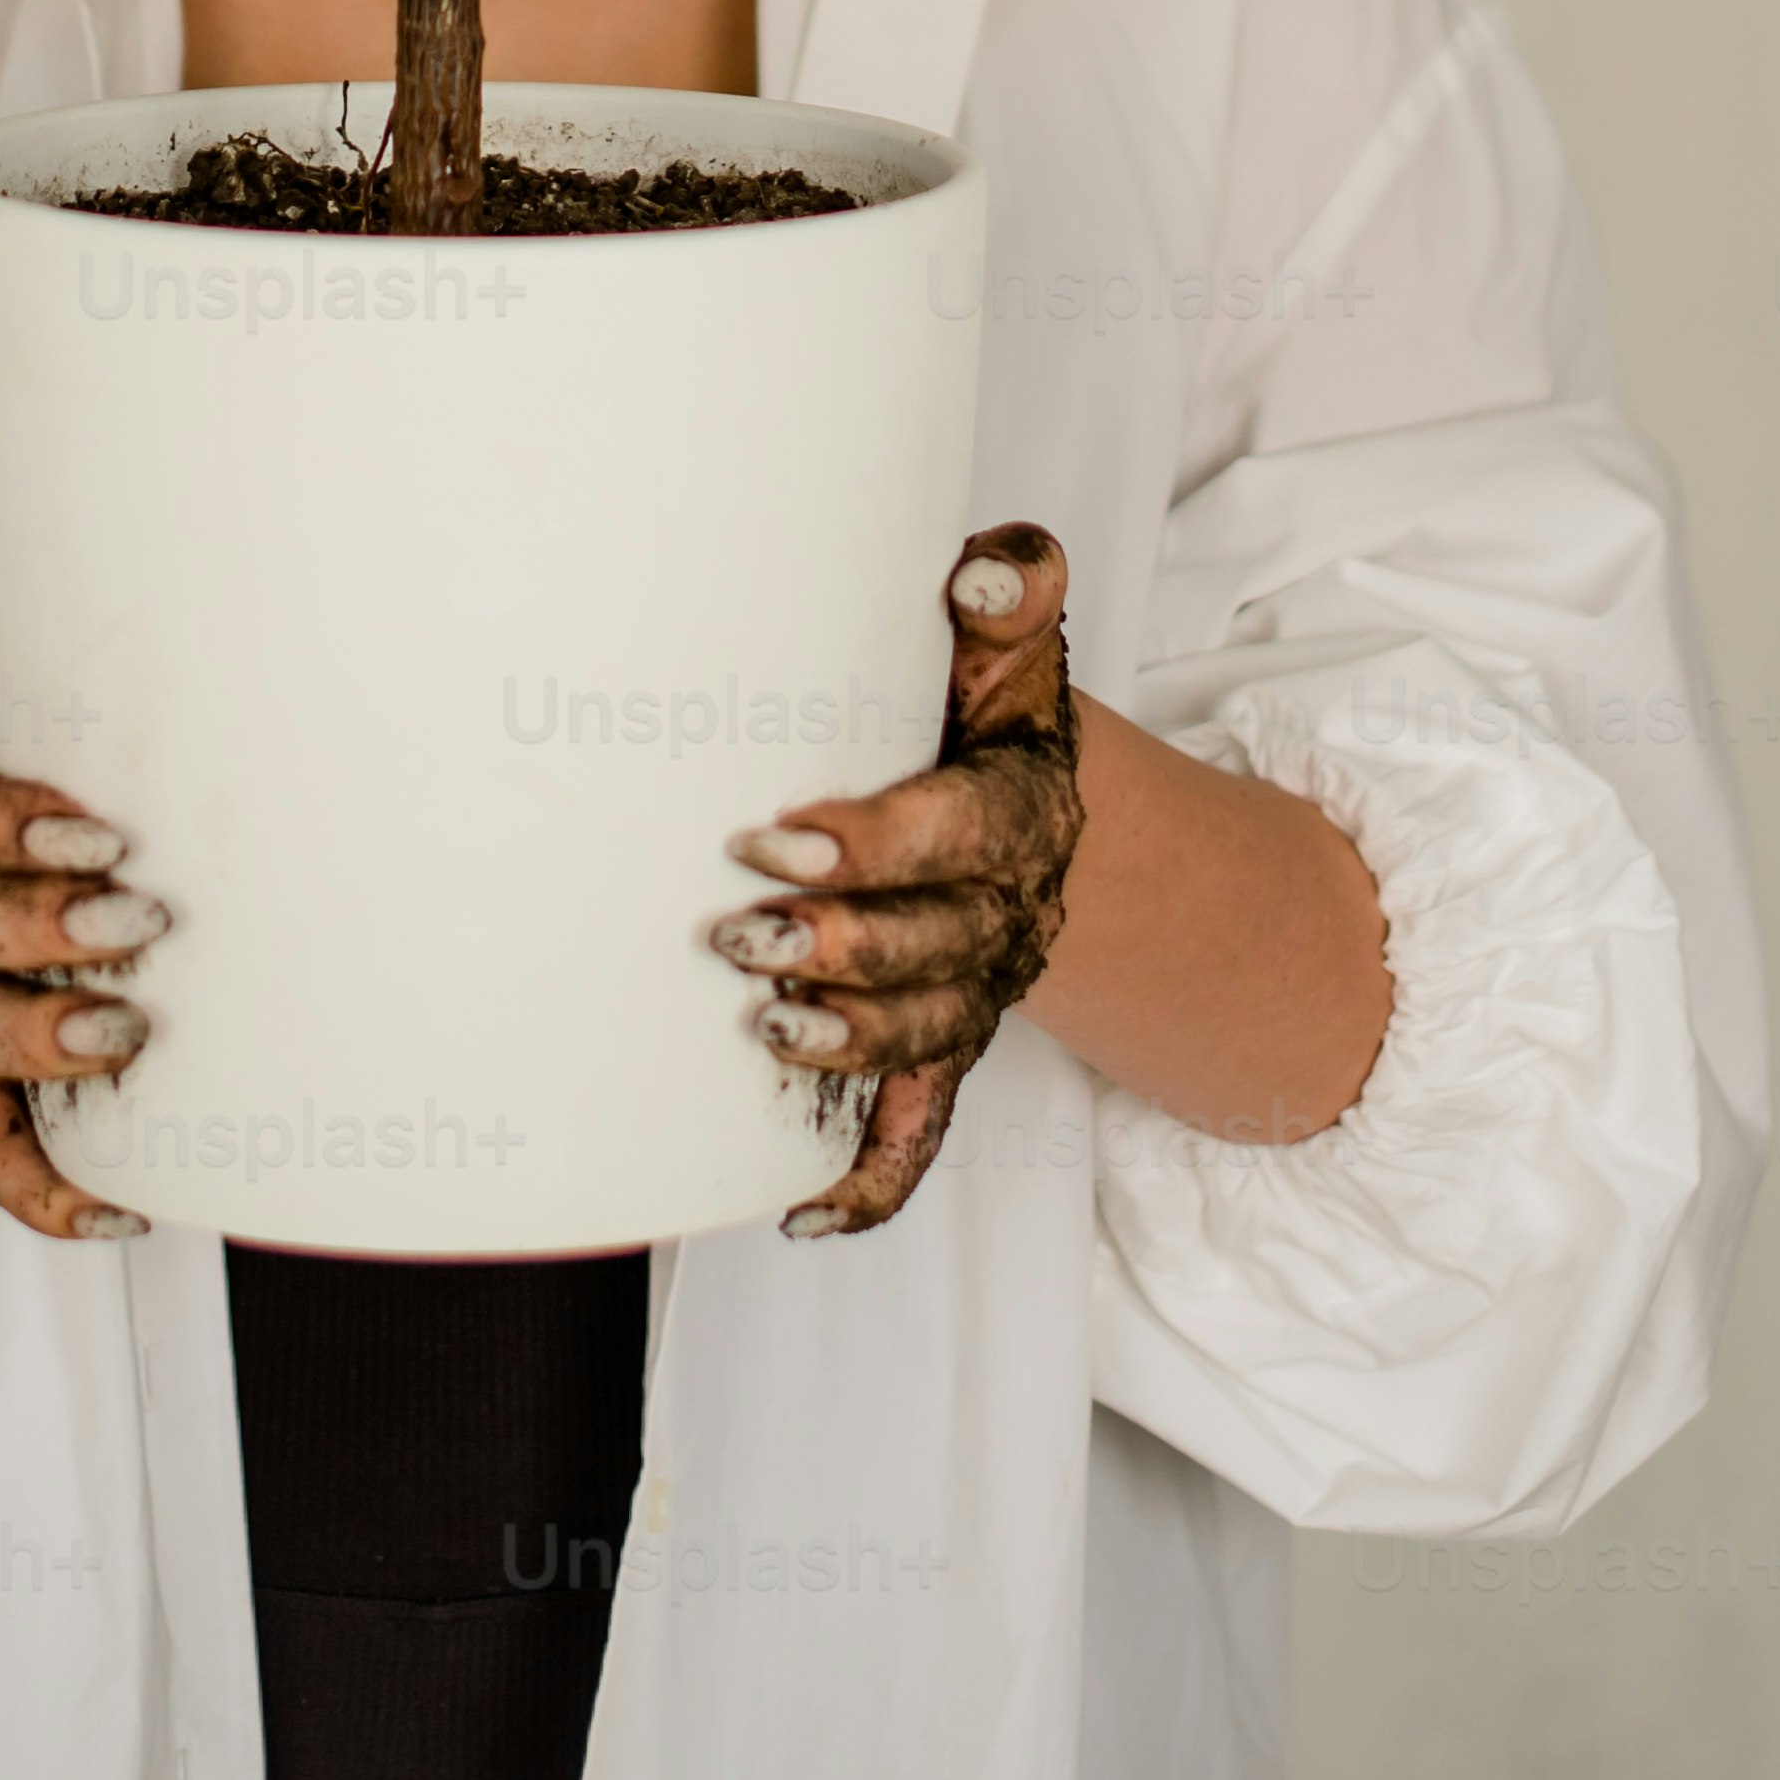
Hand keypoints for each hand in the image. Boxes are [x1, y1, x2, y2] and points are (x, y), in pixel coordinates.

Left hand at [710, 520, 1082, 1238]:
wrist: (1040, 814)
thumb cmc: (991, 719)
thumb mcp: (1009, 651)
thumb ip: (1008, 593)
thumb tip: (994, 564)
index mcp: (1018, 816)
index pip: (950, 839)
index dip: (869, 847)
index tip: (774, 836)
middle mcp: (1003, 918)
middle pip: (933, 952)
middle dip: (839, 950)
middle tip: (739, 930)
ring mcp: (973, 995)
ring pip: (923, 1042)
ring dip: (846, 1043)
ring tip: (765, 1025)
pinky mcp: (944, 1051)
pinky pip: (920, 1135)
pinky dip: (871, 1186)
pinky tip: (800, 1215)